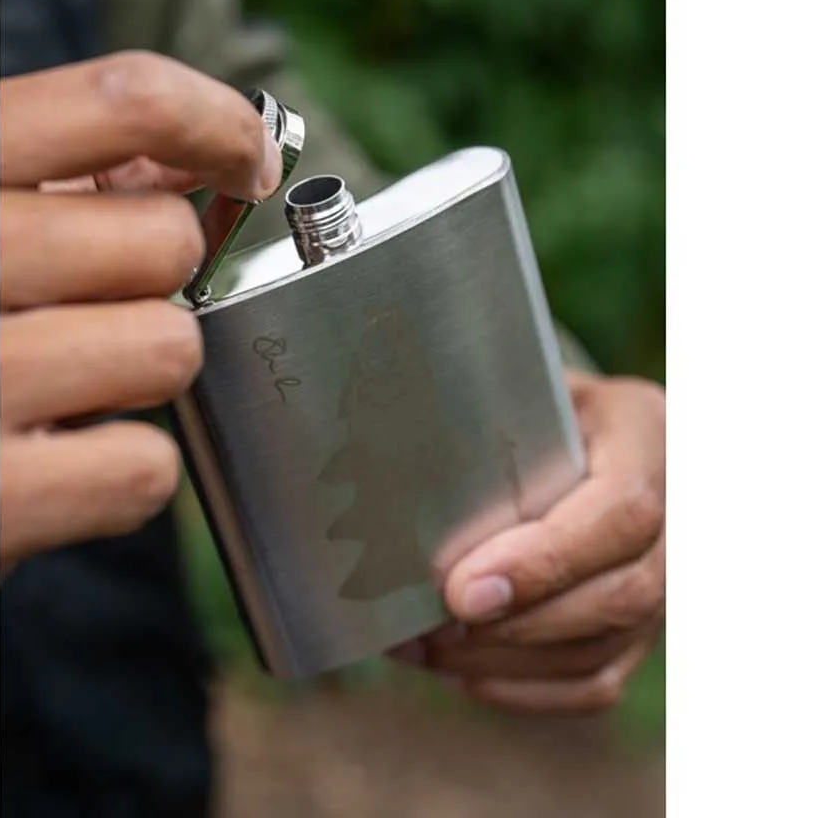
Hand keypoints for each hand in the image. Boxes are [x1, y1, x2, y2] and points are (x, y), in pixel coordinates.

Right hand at [0, 51, 282, 572]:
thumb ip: (60, 165)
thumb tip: (200, 151)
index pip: (129, 102)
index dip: (221, 126)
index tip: (246, 163)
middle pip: (167, 240)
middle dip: (152, 275)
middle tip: (86, 302)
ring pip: (170, 348)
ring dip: (137, 370)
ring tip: (60, 380)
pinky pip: (145, 468)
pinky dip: (120, 471)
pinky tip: (52, 458)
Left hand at [393, 370, 664, 713]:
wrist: (599, 431)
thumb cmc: (547, 401)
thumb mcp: (530, 383)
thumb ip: (491, 412)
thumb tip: (394, 445)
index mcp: (649, 437)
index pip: (622, 512)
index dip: (545, 560)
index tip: (460, 590)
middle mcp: (678, 516)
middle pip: (619, 595)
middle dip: (514, 624)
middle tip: (427, 628)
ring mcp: (669, 581)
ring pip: (601, 650)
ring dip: (505, 662)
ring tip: (423, 649)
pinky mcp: (644, 630)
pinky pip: (595, 684)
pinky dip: (523, 689)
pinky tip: (460, 670)